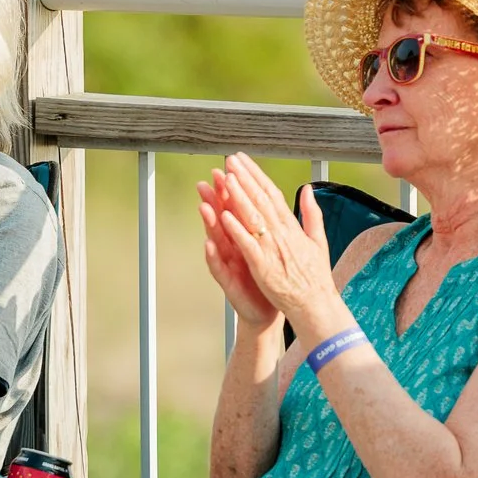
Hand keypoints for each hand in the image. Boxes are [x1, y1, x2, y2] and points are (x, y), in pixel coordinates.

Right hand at [197, 169, 277, 325]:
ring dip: (210, 224)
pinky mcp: (228, 282)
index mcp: (248, 236)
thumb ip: (270, 222)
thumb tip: (271, 199)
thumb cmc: (270, 277)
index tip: (231, 169)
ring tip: (204, 206)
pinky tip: (208, 244)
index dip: (235, 189)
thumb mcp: (273, 246)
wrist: (268, 309)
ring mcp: (229, 264)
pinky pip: (219, 268)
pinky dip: (213, 256)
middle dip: (216, 199)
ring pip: (217, 240)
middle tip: (208, 180)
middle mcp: (234, 246)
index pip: (239, 208)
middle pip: (224, 219)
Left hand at [208, 154, 342, 336]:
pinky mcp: (263, 266)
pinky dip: (236, 230)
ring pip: (253, 217)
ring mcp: (272, 249)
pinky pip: (248, 245)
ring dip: (239, 197)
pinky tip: (224, 216)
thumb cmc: (315, 278)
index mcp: (292, 227)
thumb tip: (307, 190)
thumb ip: (311, 213)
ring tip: (227, 178)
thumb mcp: (318, 240)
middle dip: (245, 178)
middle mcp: (282, 234)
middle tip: (231, 159)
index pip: (272, 194)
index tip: (244, 161)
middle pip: (261, 200)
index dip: (256, 175)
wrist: (316, 305)